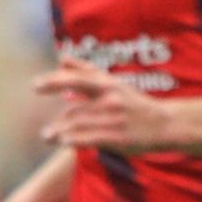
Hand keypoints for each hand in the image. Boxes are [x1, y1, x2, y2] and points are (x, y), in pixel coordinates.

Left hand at [38, 64, 179, 152]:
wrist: (165, 124)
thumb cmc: (135, 103)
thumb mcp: (114, 83)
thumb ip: (85, 70)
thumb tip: (62, 58)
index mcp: (108, 84)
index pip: (76, 79)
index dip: (54, 81)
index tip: (35, 86)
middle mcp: (110, 100)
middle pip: (75, 110)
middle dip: (59, 122)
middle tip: (46, 132)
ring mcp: (114, 119)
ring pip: (79, 125)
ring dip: (60, 133)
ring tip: (48, 137)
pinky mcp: (118, 138)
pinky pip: (90, 139)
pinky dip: (74, 140)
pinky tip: (64, 142)